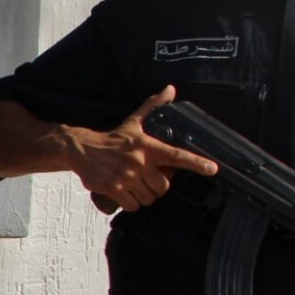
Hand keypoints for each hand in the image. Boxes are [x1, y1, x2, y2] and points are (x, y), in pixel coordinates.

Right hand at [67, 85, 216, 212]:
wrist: (81, 149)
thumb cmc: (113, 139)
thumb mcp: (134, 122)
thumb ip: (153, 106)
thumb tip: (170, 88)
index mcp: (147, 146)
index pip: (177, 155)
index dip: (196, 163)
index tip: (213, 169)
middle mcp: (139, 162)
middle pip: (163, 186)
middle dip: (158, 186)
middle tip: (148, 179)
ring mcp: (126, 177)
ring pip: (148, 198)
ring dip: (144, 196)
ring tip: (135, 185)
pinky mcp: (114, 189)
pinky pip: (133, 205)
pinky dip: (132, 203)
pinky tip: (126, 194)